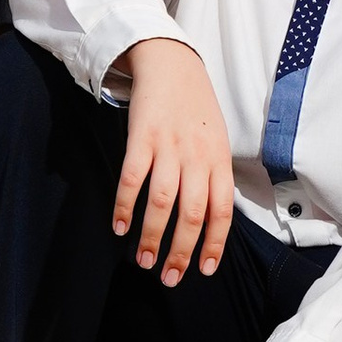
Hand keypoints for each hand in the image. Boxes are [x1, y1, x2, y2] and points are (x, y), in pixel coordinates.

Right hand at [114, 37, 238, 283]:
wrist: (172, 63)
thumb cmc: (196, 108)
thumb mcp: (217, 140)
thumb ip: (214, 176)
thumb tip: (210, 220)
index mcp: (220, 160)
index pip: (222, 211)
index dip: (214, 244)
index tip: (203, 270)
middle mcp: (197, 157)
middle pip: (192, 214)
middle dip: (181, 251)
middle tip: (170, 278)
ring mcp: (169, 147)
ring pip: (163, 202)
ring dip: (152, 235)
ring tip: (144, 261)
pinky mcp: (142, 137)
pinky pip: (132, 178)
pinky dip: (125, 205)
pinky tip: (119, 226)